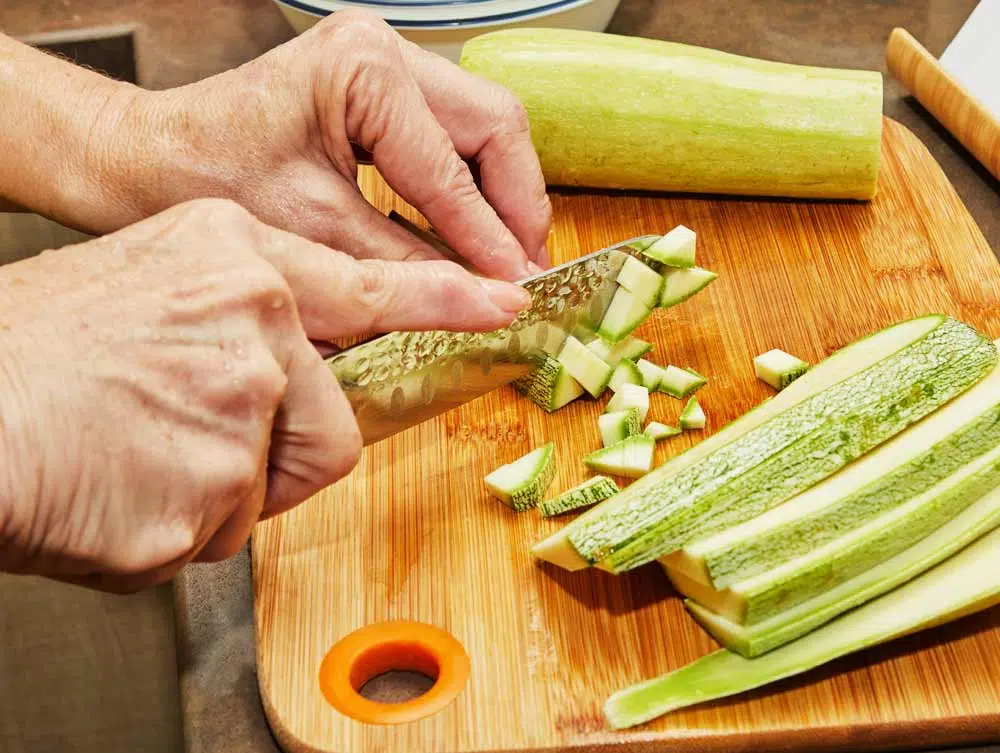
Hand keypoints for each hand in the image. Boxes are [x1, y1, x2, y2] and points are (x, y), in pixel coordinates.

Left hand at [0, 11, 552, 280]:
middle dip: (517, 205)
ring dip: (502, 195)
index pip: (453, 167)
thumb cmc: (207, 183)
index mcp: (362, 70)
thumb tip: (483, 297)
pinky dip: (471, 187)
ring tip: (511, 259)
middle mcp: (384, 48)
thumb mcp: (313, 233)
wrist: (149, 159)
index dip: (493, 237)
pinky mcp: (382, 87)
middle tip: (530, 272)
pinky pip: (454, 135)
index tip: (524, 288)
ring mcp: (387, 60)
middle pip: (494, 124)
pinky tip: (475, 232)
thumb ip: (406, 264)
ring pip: (485, 126)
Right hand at [0, 198, 530, 592]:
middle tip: (185, 440)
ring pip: (274, 480)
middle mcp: (252, 315)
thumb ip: (230, 316)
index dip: (442, 298)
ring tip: (137, 461)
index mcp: (231, 253)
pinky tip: (118, 491)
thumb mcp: (142, 284)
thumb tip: (276, 369)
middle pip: (328, 420)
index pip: (365, 285)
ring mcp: (241, 399)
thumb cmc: (27, 356)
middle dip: (274, 450)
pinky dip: (173, 528)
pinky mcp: (217, 483)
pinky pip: (223, 528)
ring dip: (216, 489)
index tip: (502, 302)